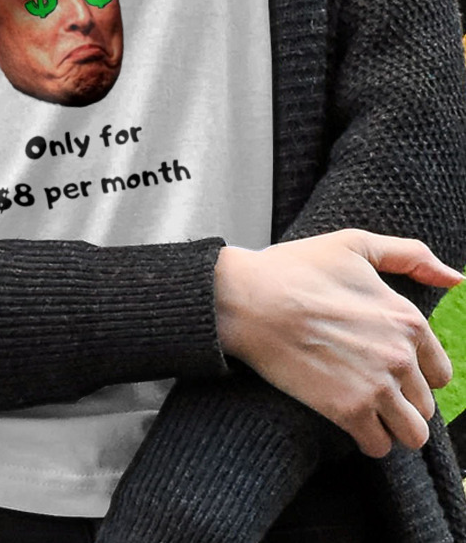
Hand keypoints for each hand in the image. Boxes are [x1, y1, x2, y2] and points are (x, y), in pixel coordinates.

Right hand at [214, 229, 461, 458]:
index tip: (385, 367)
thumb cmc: (294, 269)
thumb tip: (455, 278)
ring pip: (412, 434)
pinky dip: (368, 439)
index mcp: (408, 319)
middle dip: (400, 400)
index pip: (439, 371)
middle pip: (425, 405)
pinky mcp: (347, 410)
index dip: (414, 372)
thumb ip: (409, 256)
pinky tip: (348, 420)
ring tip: (364, 411)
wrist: (246, 299)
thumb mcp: (353, 245)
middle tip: (366, 386)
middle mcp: (401, 356)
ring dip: (391, 426)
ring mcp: (376, 386)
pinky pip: (379, 447)